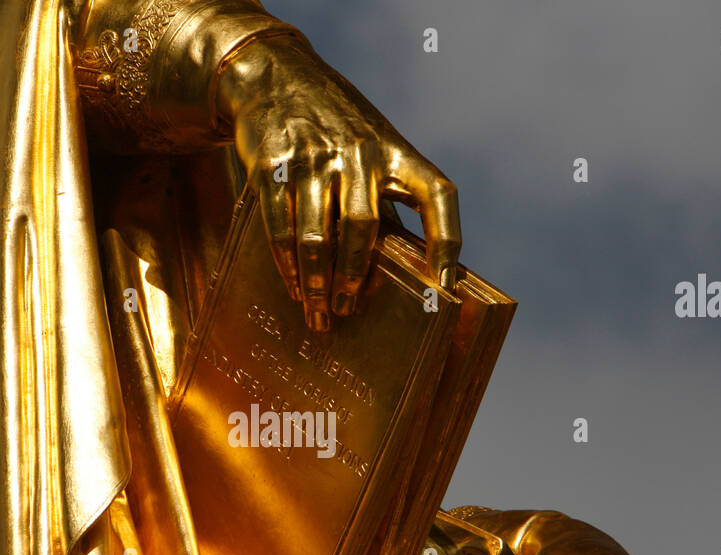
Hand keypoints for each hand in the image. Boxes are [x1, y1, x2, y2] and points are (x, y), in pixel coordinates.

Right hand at [216, 34, 460, 330]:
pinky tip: (292, 283)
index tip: (444, 283)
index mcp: (397, 153)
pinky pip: (281, 225)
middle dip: (353, 277)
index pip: (436, 194)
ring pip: (317, 234)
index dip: (446, 239)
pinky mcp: (275, 164)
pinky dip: (286, 262)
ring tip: (316, 310)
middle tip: (346, 311)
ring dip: (316, 279)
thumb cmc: (337, 130)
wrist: (276, 78)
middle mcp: (361, 153)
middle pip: (362, 228)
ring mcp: (315, 157)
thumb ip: (386, 199)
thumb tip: (408, 269)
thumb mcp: (374, 150)